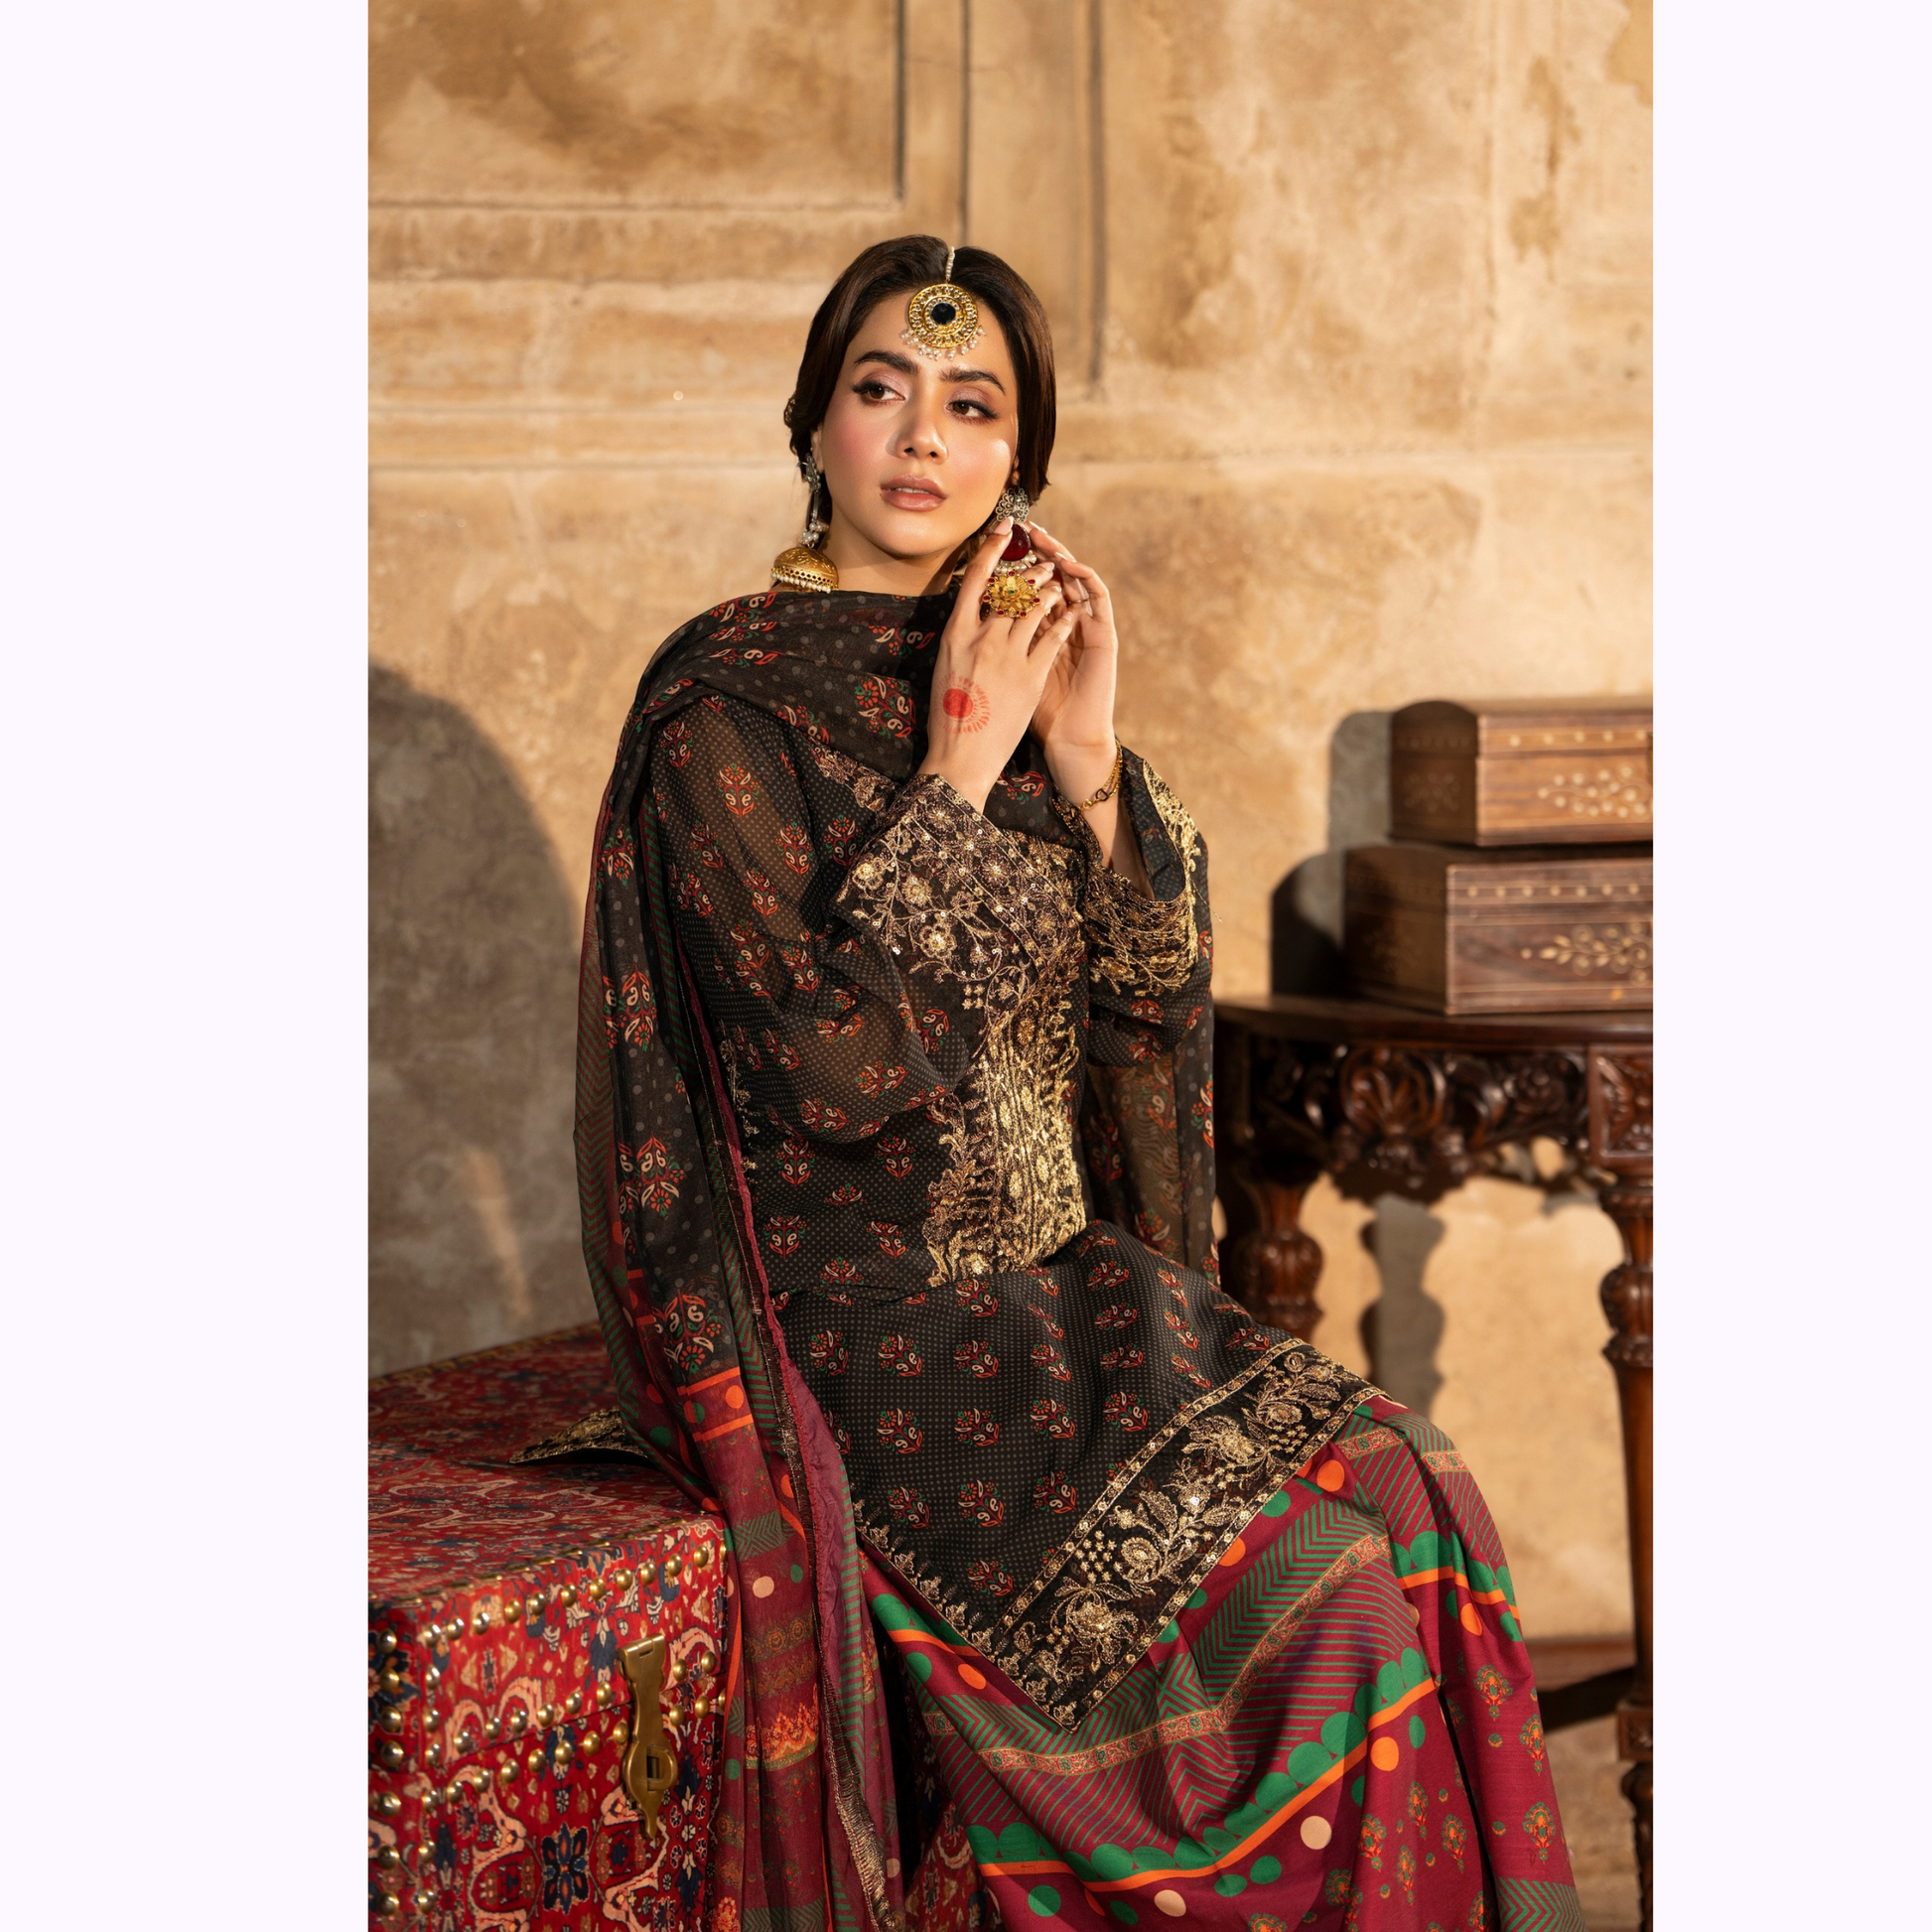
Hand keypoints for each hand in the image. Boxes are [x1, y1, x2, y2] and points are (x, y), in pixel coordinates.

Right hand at [917, 519, 1075, 811]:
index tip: (1004, 530)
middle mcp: (982, 638)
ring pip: (1036, 608)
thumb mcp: (945, 670)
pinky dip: (1065, 621)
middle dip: (1030, 573)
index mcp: (955, 635)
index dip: (991, 549)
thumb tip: (971, 618)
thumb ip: (961, 641)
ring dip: (1050, 592)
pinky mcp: (1031, 675)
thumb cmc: (949, 718)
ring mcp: (1008, 656)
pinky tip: (1073, 614)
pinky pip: (1054, 637)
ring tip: (1059, 586)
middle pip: (1010, 590)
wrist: (962, 757)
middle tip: (1043, 564)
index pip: (975, 579)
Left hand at [1025, 527, 1147, 889]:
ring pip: (1075, 579)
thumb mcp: (1003, 674)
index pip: (1026, 585)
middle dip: (1037, 551)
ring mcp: (1086, 626)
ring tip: (1045, 537)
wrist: (1067, 739)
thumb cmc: (1030, 713)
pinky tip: (1071, 563)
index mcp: (1036, 629)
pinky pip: (1098, 599)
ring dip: (1061, 556)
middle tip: (1024, 527)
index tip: (996, 539)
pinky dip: (1085, 578)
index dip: (1013, 563)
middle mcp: (1063, 622)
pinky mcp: (1103, 635)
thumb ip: (992, 647)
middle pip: (1050, 576)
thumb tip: (963, 623)